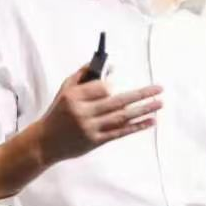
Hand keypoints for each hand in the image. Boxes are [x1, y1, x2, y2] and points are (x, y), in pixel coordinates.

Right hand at [38, 64, 162, 164]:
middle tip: (159, 88)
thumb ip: (84, 74)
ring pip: (122, 117)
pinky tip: (151, 121)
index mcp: (75, 97)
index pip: (102, 88)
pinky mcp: (95, 142)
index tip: (117, 82)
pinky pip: (120, 133)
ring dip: (143, 110)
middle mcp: (83, 113)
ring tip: (160, 103)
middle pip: (117, 102)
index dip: (112, 84)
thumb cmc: (58, 111)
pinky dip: (137, 127)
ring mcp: (90, 129)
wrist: (45, 142)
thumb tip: (108, 64)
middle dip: (141, 95)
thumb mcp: (65, 88)